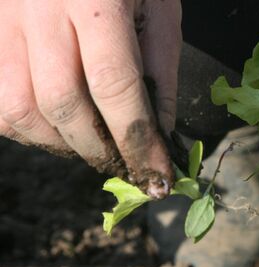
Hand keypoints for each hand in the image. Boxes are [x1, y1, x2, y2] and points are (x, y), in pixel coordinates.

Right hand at [0, 0, 181, 197]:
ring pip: (19, 109)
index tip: (158, 175)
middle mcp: (40, 11)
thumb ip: (159, 71)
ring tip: (92, 147)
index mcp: (96, 1)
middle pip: (62, 105)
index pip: (115, 88)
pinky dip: (28, 127)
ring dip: (60, 144)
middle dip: (99, 149)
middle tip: (126, 165)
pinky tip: (57, 125)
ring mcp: (4, 22)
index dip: (138, 141)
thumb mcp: (159, 10)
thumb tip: (160, 132)